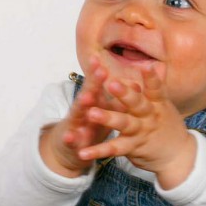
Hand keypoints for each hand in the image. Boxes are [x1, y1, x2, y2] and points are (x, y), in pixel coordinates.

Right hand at [40, 56, 120, 176]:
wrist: (69, 148)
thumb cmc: (90, 125)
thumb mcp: (104, 111)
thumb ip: (117, 99)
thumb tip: (136, 85)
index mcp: (91, 101)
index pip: (96, 83)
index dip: (99, 71)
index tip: (102, 58)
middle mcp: (81, 109)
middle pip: (87, 93)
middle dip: (94, 82)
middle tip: (100, 70)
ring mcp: (74, 124)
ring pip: (77, 114)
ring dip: (81, 105)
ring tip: (85, 97)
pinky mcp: (69, 142)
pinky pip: (70, 140)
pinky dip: (70, 138)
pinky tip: (69, 137)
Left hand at [78, 63, 195, 188]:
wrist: (178, 157)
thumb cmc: (166, 126)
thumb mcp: (163, 107)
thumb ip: (153, 90)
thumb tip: (149, 66)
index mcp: (157, 104)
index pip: (156, 89)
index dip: (152, 78)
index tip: (147, 67)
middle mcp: (150, 117)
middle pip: (138, 104)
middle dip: (125, 94)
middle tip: (112, 84)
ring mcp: (141, 132)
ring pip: (124, 124)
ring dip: (107, 118)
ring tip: (92, 113)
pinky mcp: (132, 148)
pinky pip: (113, 149)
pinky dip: (97, 150)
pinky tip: (83, 152)